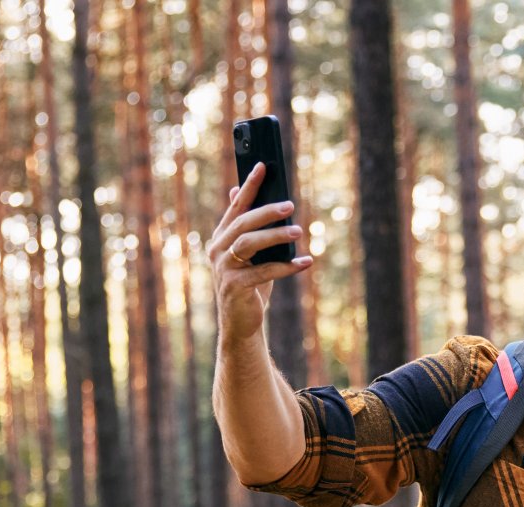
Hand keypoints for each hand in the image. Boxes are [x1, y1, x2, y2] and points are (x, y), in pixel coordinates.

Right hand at [207, 160, 313, 345]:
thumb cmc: (249, 285)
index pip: (236, 206)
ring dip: (276, 236)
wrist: (240, 323)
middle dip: (267, 211)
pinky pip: (264, 272)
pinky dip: (286, 267)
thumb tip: (235, 190)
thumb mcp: (248, 254)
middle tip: (290, 204)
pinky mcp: (234, 287)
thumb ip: (244, 225)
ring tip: (299, 231)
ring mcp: (224, 268)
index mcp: (221, 238)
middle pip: (243, 223)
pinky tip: (305, 263)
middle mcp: (218, 250)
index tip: (263, 166)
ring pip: (249, 243)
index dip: (249, 186)